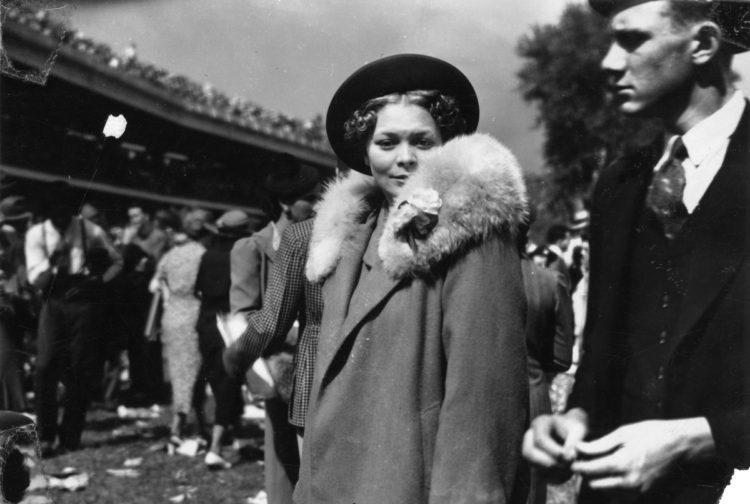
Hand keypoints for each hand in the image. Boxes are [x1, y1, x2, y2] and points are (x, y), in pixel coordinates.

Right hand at [523, 408, 588, 478]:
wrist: (572, 433)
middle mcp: (530, 437)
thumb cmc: (575, 429)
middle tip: (566, 467)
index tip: (571, 457)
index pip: (540, 439)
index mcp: (540, 424)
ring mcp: (530, 450)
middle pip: (528, 453)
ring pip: (533, 466)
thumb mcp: (578, 431)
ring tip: (570, 470)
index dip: (554, 451)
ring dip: (551, 472)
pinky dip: (553, 478)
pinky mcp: (534, 463)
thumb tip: (567, 458)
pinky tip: (567, 475)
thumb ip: (573, 442)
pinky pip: (539, 475)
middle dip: (548, 463)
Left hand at [571, 418, 714, 492]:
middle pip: (595, 485)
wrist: (682, 445)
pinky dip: (613, 487)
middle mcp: (629, 482)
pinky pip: (621, 496)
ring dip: (599, 481)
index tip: (572, 458)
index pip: (589, 471)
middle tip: (585, 460)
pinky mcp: (644, 493)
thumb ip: (599, 444)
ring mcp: (638, 491)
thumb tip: (579, 447)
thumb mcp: (624, 433)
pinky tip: (615, 473)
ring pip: (607, 492)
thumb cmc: (653, 434)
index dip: (577, 465)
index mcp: (622, 464)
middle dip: (587, 473)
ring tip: (600, 464)